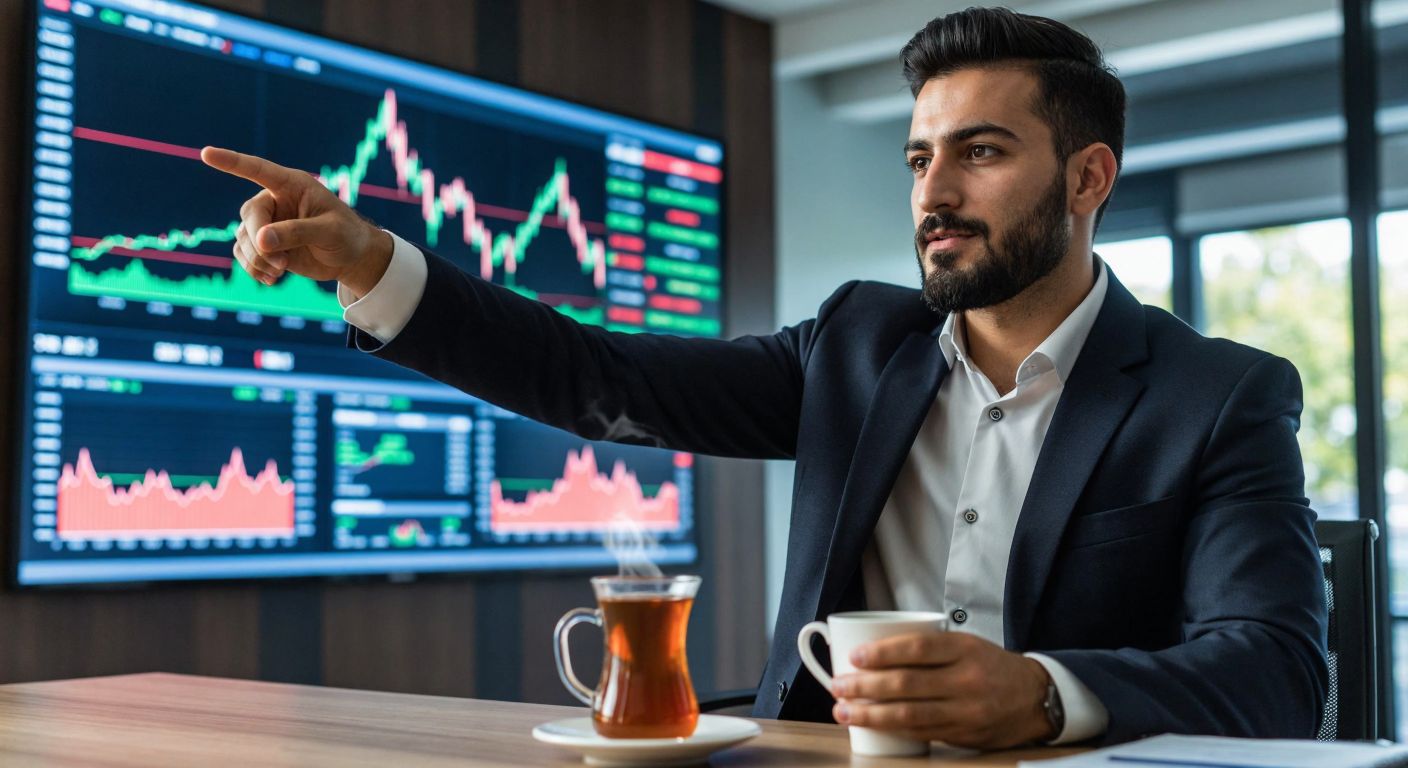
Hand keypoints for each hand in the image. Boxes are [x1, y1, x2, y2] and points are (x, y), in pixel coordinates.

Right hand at [200, 146, 391, 295]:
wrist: (350, 257)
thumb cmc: (346, 236)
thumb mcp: (328, 232)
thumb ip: (296, 232)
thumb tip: (260, 240)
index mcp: (292, 185)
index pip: (258, 169)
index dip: (232, 162)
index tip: (206, 153)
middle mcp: (275, 200)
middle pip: (249, 215)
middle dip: (259, 241)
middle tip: (281, 263)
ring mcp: (267, 222)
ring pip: (243, 238)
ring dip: (257, 259)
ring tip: (281, 271)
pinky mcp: (264, 244)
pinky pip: (243, 254)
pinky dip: (253, 268)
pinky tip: (272, 279)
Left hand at [828, 630, 1053, 749]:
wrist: (1035, 696)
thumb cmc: (989, 665)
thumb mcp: (965, 644)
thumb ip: (928, 648)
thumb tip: (871, 651)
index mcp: (965, 649)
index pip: (918, 648)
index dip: (883, 653)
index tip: (854, 656)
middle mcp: (967, 680)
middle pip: (907, 684)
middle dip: (865, 687)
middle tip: (837, 686)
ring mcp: (967, 711)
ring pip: (910, 715)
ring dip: (871, 714)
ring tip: (843, 712)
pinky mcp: (965, 735)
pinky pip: (922, 733)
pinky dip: (893, 730)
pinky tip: (871, 727)